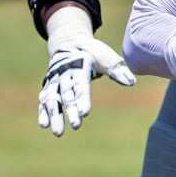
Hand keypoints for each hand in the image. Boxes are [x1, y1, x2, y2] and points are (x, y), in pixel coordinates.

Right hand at [39, 6, 134, 136]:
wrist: (70, 43)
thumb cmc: (92, 52)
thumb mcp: (105, 57)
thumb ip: (117, 70)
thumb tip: (132, 82)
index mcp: (79, 66)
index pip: (80, 85)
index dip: (82, 99)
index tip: (85, 113)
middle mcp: (64, 74)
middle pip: (66, 95)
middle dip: (70, 111)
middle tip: (76, 126)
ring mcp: (55, 81)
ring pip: (53, 99)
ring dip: (55, 116)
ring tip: (58, 133)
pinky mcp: (49, 87)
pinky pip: (45, 100)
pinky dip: (43, 112)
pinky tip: (44, 125)